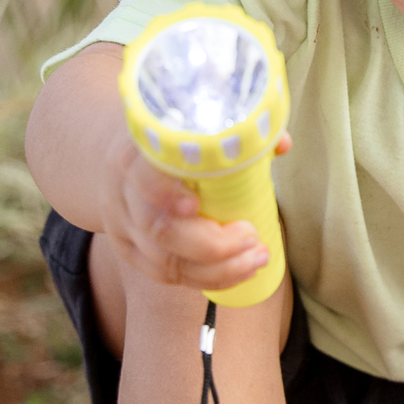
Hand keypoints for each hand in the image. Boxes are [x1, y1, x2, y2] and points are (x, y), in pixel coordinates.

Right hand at [98, 131, 290, 290]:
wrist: (126, 157)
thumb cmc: (171, 139)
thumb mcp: (191, 124)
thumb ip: (236, 130)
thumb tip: (280, 144)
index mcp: (134, 154)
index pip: (141, 176)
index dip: (164, 193)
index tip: (197, 204)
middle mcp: (122, 193)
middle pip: (158, 229)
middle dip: (212, 243)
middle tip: (252, 237)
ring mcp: (122, 227)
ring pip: (164, 261)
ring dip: (218, 268)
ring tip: (257, 258)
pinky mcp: (130, 252)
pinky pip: (166, 276)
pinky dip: (207, 279)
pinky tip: (240, 272)